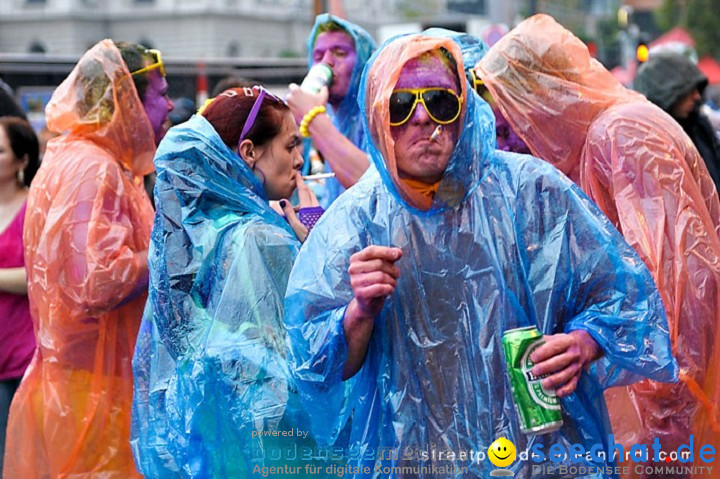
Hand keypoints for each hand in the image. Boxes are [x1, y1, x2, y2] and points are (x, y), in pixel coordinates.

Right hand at [277, 173, 319, 242]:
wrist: (322, 246)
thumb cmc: (306, 237)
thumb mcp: (295, 226)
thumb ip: (289, 212)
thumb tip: (282, 200)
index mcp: (308, 208)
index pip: (303, 191)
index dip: (300, 182)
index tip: (298, 174)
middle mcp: (316, 207)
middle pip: (309, 192)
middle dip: (303, 187)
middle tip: (297, 184)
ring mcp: (320, 211)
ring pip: (312, 199)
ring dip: (304, 198)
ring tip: (294, 209)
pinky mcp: (322, 216)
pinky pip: (314, 205)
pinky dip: (308, 204)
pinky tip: (302, 214)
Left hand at [286, 83, 328, 123]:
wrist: (315, 121)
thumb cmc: (318, 106)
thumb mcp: (323, 96)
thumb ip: (324, 90)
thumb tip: (325, 87)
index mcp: (295, 91)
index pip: (292, 86)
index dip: (295, 88)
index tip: (300, 90)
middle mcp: (290, 98)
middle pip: (290, 95)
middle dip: (294, 97)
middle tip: (301, 98)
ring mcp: (290, 107)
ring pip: (290, 103)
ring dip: (294, 104)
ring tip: (302, 106)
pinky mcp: (291, 115)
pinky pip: (293, 111)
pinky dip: (296, 111)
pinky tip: (302, 112)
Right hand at [342, 245, 402, 379]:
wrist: (368, 304)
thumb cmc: (375, 282)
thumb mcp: (382, 267)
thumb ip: (390, 258)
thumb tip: (398, 252)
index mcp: (356, 259)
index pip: (371, 250)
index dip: (386, 251)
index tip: (398, 255)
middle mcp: (352, 269)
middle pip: (379, 263)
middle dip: (392, 269)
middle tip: (397, 275)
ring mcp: (355, 282)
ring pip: (380, 276)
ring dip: (392, 280)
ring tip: (393, 284)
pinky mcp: (360, 294)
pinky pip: (380, 288)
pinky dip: (389, 289)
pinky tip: (389, 290)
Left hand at [530, 330, 600, 396]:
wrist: (584, 346)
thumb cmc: (563, 343)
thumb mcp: (555, 337)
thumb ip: (542, 341)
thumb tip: (524, 346)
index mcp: (567, 341)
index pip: (555, 346)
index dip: (543, 352)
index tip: (533, 357)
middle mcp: (574, 354)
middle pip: (560, 361)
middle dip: (547, 367)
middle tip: (535, 371)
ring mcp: (577, 366)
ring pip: (566, 374)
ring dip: (555, 380)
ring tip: (544, 384)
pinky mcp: (578, 376)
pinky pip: (573, 384)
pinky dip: (566, 390)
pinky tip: (557, 393)